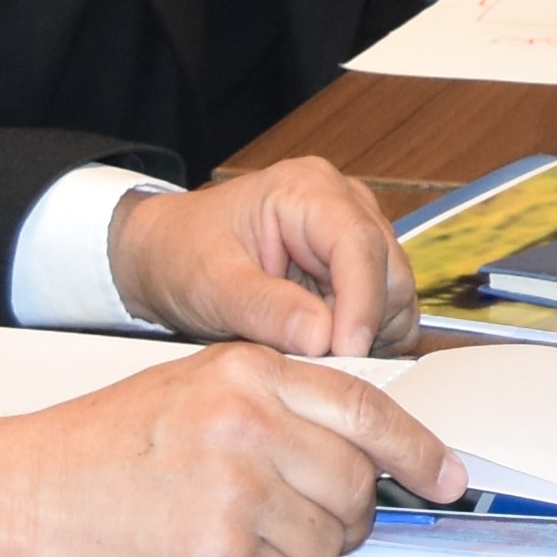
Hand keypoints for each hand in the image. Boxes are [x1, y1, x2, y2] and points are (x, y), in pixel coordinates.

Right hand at [0, 345, 458, 556]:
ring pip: (329, 544)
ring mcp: (237, 496)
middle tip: (297, 518)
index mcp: (249, 374)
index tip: (447, 477)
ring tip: (237, 537)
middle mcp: (250, 427)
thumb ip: (278, 402)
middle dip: (344, 513)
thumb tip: (365, 443)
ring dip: (299, 555)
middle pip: (356, 485)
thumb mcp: (194, 386)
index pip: (367, 410)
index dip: (418, 450)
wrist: (15, 494)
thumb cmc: (101, 444)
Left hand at [111, 157, 419, 359]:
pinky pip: (382, 311)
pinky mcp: (355, 269)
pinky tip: (317, 348)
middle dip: (363, 324)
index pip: (359, 244)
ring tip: (307, 353)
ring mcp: (354, 236)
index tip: (347, 351)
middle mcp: (344, 205)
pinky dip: (359, 338)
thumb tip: (322, 339)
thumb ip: (266, 309)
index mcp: (308, 190)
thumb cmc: (180, 254)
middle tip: (320, 366)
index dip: (362, 302)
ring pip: (394, 296)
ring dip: (363, 335)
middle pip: (390, 271)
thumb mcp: (211, 285)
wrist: (162, 254)